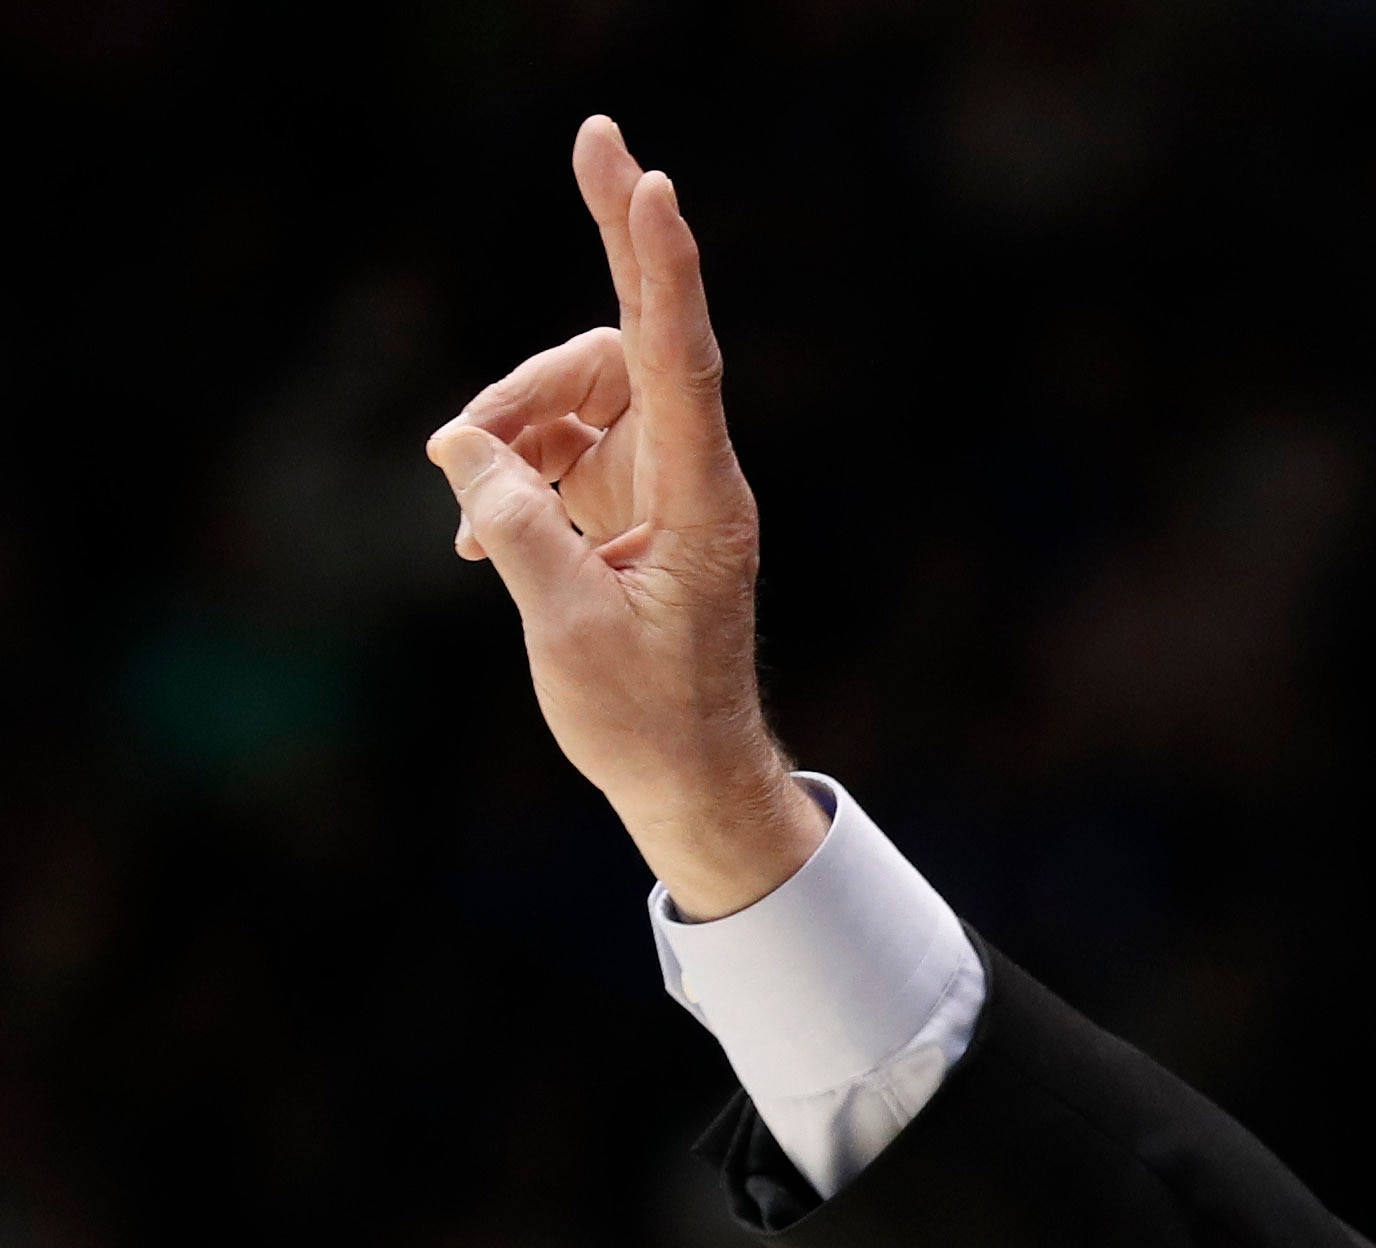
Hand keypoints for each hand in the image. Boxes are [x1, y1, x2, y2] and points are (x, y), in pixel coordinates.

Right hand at [425, 116, 819, 919]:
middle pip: (635, 336)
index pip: (680, 360)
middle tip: (595, 133)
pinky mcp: (625, 501)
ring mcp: (658, 484)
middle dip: (615, 240)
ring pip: (576, 389)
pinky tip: (470, 534)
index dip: (660, 266)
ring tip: (469, 488)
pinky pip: (556, 442)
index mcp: (702, 502)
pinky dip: (506, 468)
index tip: (649, 183)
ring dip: (511, 416)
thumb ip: (514, 529)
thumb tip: (464, 446)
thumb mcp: (567, 630)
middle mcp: (690, 476)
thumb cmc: (645, 718)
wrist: (687, 777)